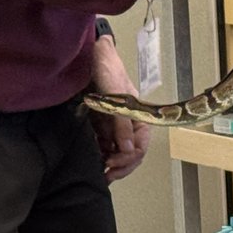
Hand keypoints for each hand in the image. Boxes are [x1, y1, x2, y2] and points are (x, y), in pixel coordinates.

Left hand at [88, 34, 150, 182]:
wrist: (92, 57)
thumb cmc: (108, 73)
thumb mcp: (117, 98)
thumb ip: (122, 124)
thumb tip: (127, 150)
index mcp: (140, 117)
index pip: (140, 146)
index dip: (129, 159)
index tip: (112, 164)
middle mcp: (129, 124)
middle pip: (131, 152)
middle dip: (122, 166)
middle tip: (106, 175)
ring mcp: (115, 125)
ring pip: (118, 152)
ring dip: (111, 163)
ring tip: (99, 171)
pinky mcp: (101, 125)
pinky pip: (104, 145)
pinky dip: (101, 154)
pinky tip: (92, 158)